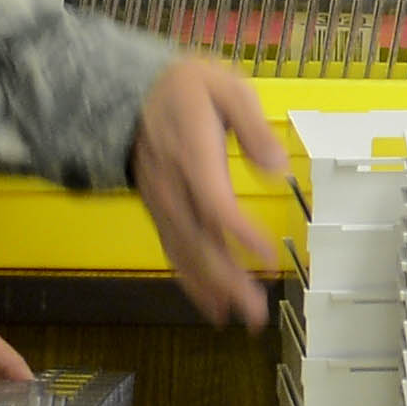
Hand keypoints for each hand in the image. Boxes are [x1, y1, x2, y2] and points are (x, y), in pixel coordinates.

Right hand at [133, 57, 289, 325]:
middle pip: (198, 240)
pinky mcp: (160, 211)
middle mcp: (172, 185)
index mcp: (191, 152)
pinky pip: (173, 251)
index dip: (239, 231)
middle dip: (226, 280)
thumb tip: (277, 166)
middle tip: (256, 313)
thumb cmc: (187, 88)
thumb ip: (253, 126)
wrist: (128, 91)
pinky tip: (212, 305)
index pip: (213, 201)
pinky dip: (192, 281)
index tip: (266, 253)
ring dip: (212, 288)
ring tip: (239, 318)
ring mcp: (162, 202)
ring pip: (184, 252)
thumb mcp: (226, 87)